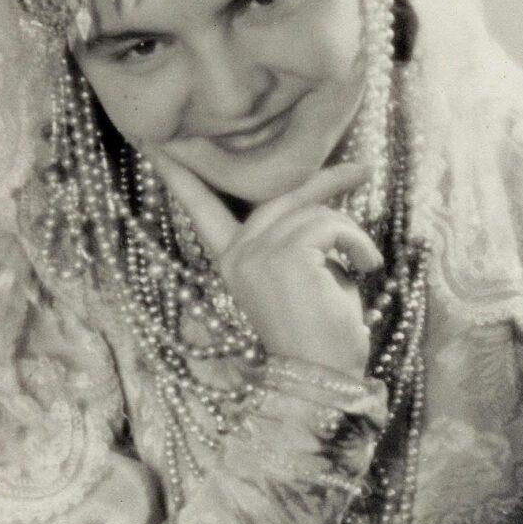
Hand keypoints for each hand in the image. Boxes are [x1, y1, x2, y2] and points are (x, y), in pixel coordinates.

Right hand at [155, 157, 381, 376]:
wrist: (322, 380)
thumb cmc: (318, 334)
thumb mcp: (301, 277)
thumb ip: (295, 239)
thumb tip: (316, 203)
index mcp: (232, 261)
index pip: (201, 208)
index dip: (181, 176)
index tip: (155, 144)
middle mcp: (237, 253)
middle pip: (279, 195)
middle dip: (324, 180)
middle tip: (362, 169)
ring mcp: (257, 252)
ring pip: (312, 210)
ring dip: (350, 233)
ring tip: (365, 262)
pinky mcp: (286, 253)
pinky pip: (331, 224)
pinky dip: (358, 243)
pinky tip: (367, 267)